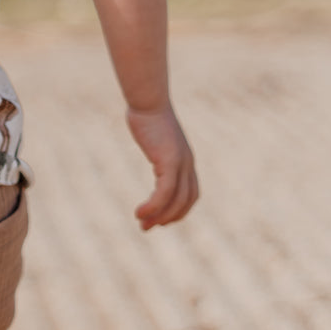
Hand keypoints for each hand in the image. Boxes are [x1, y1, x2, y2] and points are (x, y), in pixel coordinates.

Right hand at [127, 104, 197, 230]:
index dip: (178, 210)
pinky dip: (154, 206)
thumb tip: (149, 142)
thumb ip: (155, 145)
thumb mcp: (153, 135)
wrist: (147, 101)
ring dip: (160, 216)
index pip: (190, 193)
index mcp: (185, 159)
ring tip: (142, 224)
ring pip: (176, 200)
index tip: (159, 219)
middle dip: (168, 218)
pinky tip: (140, 212)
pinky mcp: (170, 161)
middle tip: (147, 228)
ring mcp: (181, 162)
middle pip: (186, 200)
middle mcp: (187, 163)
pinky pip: (164, 192)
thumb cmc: (147, 115)